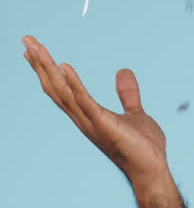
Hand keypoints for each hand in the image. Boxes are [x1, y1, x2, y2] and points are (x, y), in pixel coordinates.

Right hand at [22, 35, 170, 185]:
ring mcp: (91, 122)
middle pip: (55, 87)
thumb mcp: (136, 113)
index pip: (61, 89)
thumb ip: (127, 94)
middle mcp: (83, 118)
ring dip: (49, 69)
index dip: (46, 69)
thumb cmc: (143, 146)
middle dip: (40, 63)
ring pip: (63, 92)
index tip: (33, 50)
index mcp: (88, 114)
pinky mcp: (105, 125)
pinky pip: (86, 102)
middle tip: (27, 39)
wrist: (153, 169)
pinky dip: (75, 85)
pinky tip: (65, 68)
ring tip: (36, 48)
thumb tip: (124, 71)